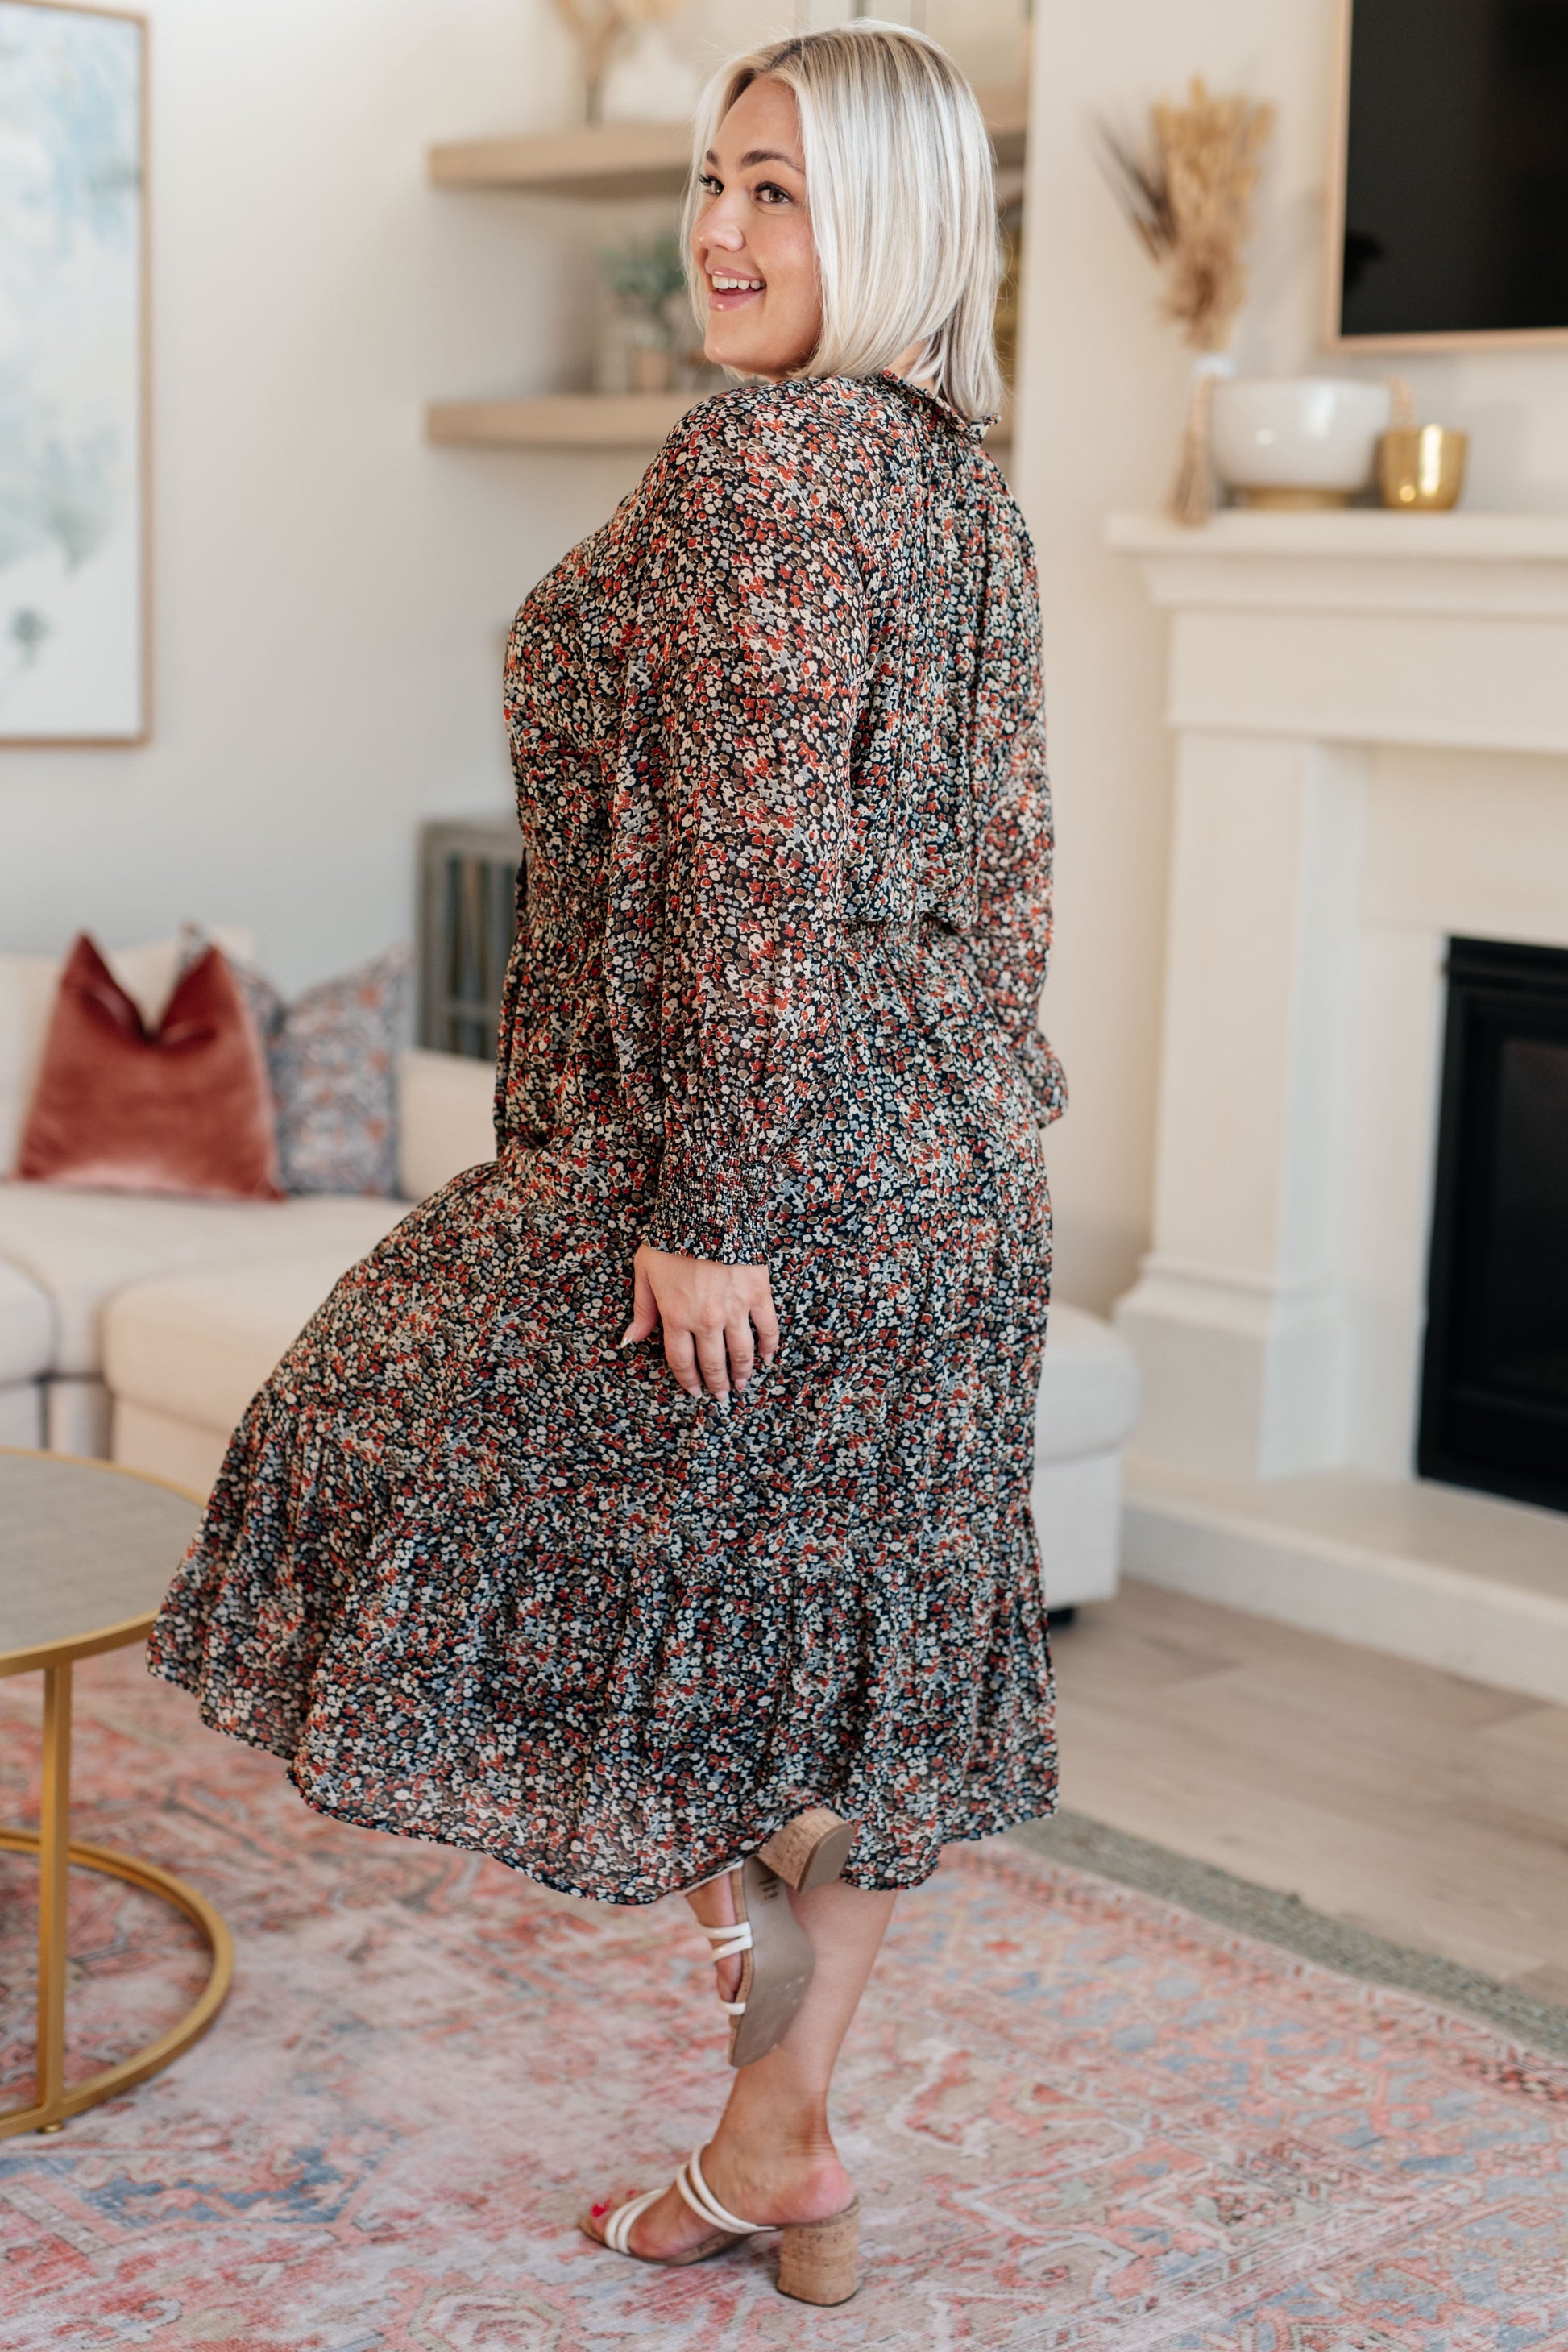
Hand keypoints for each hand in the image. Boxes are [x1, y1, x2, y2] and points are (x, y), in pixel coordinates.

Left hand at [621, 1243, 778, 1399]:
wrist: (707, 1209)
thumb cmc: (671, 1238)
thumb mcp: (645, 1271)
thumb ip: (642, 1310)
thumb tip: (629, 1341)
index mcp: (676, 1316)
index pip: (682, 1361)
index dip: (688, 1380)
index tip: (693, 1391)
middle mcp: (705, 1319)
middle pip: (712, 1363)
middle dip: (716, 1383)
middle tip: (721, 1395)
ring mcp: (735, 1309)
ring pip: (741, 1352)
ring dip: (743, 1372)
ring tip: (743, 1383)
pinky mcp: (758, 1294)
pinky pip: (768, 1328)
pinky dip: (769, 1346)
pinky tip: (767, 1357)